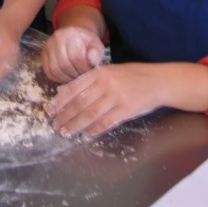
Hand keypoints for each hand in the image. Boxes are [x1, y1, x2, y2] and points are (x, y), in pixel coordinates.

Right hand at [41, 26, 104, 82]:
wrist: (75, 35)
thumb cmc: (87, 42)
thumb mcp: (96, 44)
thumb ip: (96, 52)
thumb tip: (93, 62)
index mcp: (72, 33)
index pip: (76, 56)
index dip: (83, 68)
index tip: (90, 74)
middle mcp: (57, 38)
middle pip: (64, 64)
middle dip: (75, 75)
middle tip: (82, 79)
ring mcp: (48, 46)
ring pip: (55, 70)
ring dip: (66, 79)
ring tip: (76, 79)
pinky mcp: (43, 54)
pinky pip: (49, 72)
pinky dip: (59, 79)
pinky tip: (68, 78)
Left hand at [45, 63, 159, 137]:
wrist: (158, 81)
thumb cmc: (132, 76)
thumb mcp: (110, 72)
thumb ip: (90, 81)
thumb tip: (66, 91)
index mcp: (100, 72)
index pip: (75, 87)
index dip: (60, 100)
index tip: (50, 110)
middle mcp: (106, 83)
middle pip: (80, 102)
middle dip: (65, 115)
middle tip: (55, 125)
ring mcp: (117, 97)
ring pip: (91, 114)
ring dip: (76, 125)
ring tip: (66, 132)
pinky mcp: (127, 109)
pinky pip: (107, 122)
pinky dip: (95, 129)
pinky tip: (86, 134)